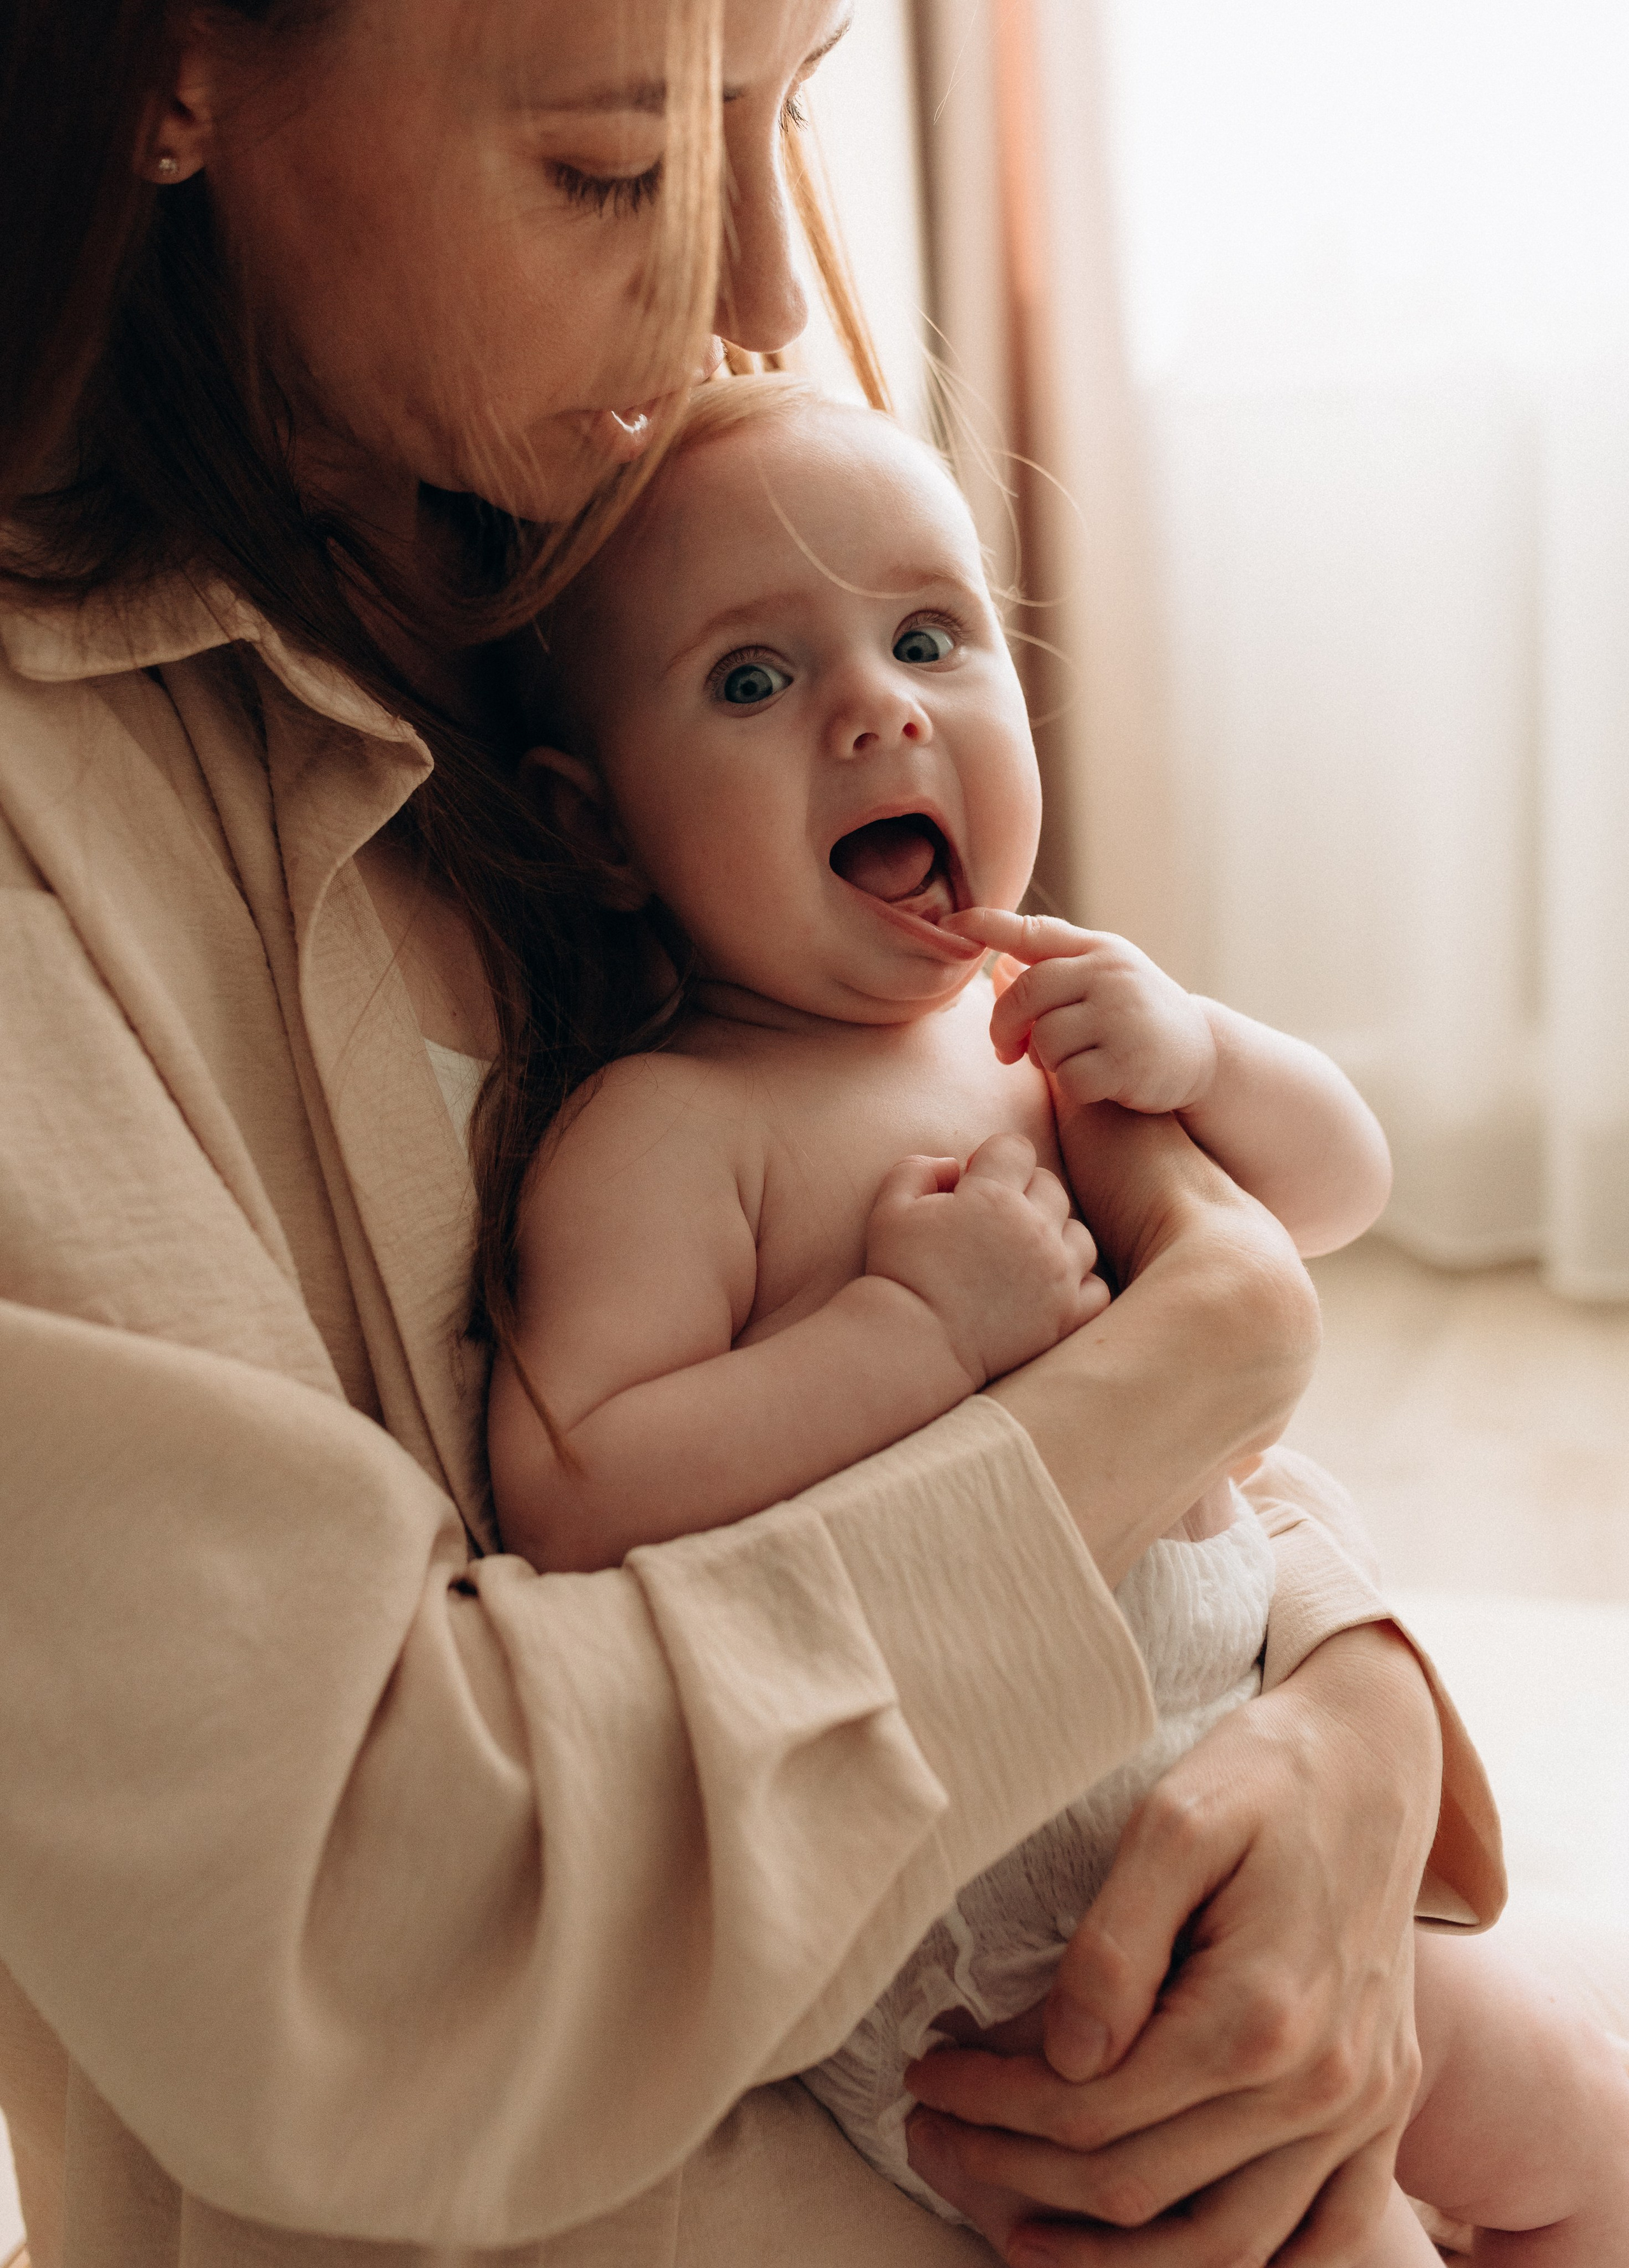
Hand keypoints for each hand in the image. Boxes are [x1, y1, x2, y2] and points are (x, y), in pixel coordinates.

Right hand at [865, 1134, 1108, 1388]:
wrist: (916, 1344)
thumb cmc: (899, 1273)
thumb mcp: (890, 1208)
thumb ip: (919, 1169)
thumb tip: (954, 1166)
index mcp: (992, 1197)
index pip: (1016, 1148)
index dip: (994, 1158)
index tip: (973, 1182)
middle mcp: (1034, 1229)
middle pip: (1050, 1186)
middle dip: (1023, 1192)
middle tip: (992, 1222)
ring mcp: (1057, 1273)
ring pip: (1079, 1234)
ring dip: (1055, 1236)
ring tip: (1022, 1256)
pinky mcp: (1067, 1314)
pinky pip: (1097, 1286)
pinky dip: (1078, 1284)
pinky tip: (1049, 1288)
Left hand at [901, 1622, 1439, 2263]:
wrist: (1378, 1757)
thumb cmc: (1264, 1777)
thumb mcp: (1173, 1819)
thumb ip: (1114, 1944)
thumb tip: (1065, 2055)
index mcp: (1258, 2013)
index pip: (1091, 2107)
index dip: (992, 2105)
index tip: (927, 2075)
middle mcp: (1320, 2083)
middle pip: (1139, 2184)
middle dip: (1016, 2173)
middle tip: (932, 2135)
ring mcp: (1361, 2107)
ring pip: (1226, 2246)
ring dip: (1113, 2260)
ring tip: (1018, 2234)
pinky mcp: (1384, 2107)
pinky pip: (1327, 2235)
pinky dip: (1252, 2267)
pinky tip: (1170, 2257)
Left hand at [943, 908, 1216, 1117]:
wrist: (1204, 1054)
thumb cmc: (1139, 1015)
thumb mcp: (1103, 979)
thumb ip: (1054, 969)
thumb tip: (997, 964)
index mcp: (1098, 951)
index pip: (1035, 933)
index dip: (988, 926)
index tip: (950, 926)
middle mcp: (1110, 974)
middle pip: (1026, 996)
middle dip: (1005, 1027)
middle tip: (1006, 1051)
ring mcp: (1121, 1016)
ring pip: (1044, 1040)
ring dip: (1047, 1061)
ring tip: (1073, 1061)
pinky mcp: (1129, 1062)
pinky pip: (1070, 1077)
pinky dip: (1074, 1087)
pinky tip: (1096, 1082)